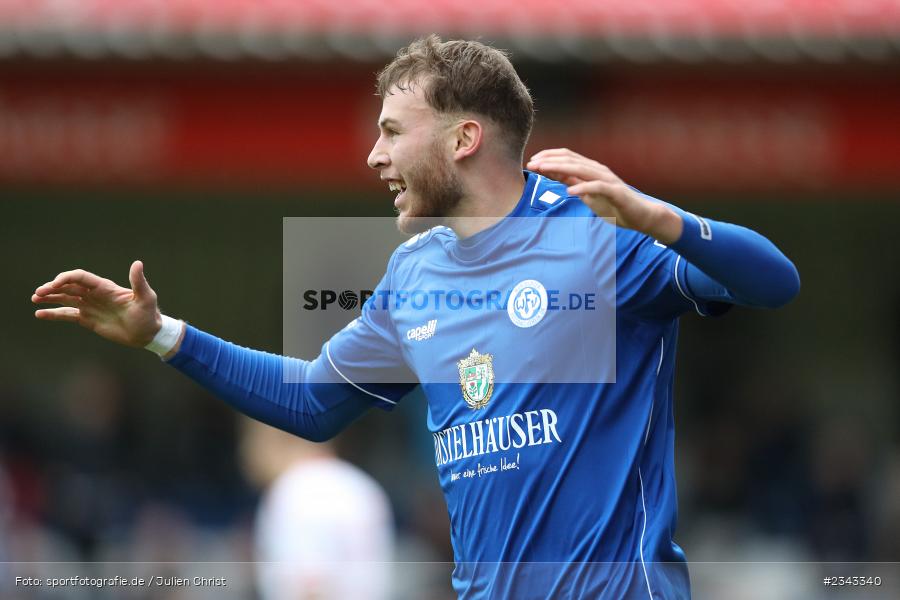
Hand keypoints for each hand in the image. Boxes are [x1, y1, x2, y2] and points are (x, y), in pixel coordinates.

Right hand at [32, 261, 163, 347]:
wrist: (147, 333)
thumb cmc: (148, 314)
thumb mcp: (146, 298)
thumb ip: (138, 281)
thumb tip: (137, 263)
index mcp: (105, 287)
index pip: (80, 278)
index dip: (66, 279)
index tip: (54, 285)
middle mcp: (94, 295)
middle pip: (69, 287)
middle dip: (53, 288)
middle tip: (38, 293)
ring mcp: (90, 306)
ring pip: (65, 299)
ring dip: (50, 298)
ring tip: (35, 299)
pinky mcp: (88, 319)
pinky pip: (67, 315)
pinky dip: (54, 314)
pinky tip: (40, 314)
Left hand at [526, 148, 682, 243]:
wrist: (640, 215)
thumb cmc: (613, 205)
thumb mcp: (587, 194)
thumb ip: (572, 183)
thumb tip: (552, 174)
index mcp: (590, 169)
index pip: (566, 157)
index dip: (548, 157)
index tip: (532, 162)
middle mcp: (598, 170)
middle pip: (571, 160)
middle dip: (549, 160)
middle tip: (531, 164)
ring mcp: (607, 179)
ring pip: (581, 169)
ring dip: (560, 168)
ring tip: (544, 170)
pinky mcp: (615, 192)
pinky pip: (597, 187)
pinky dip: (583, 188)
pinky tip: (569, 192)